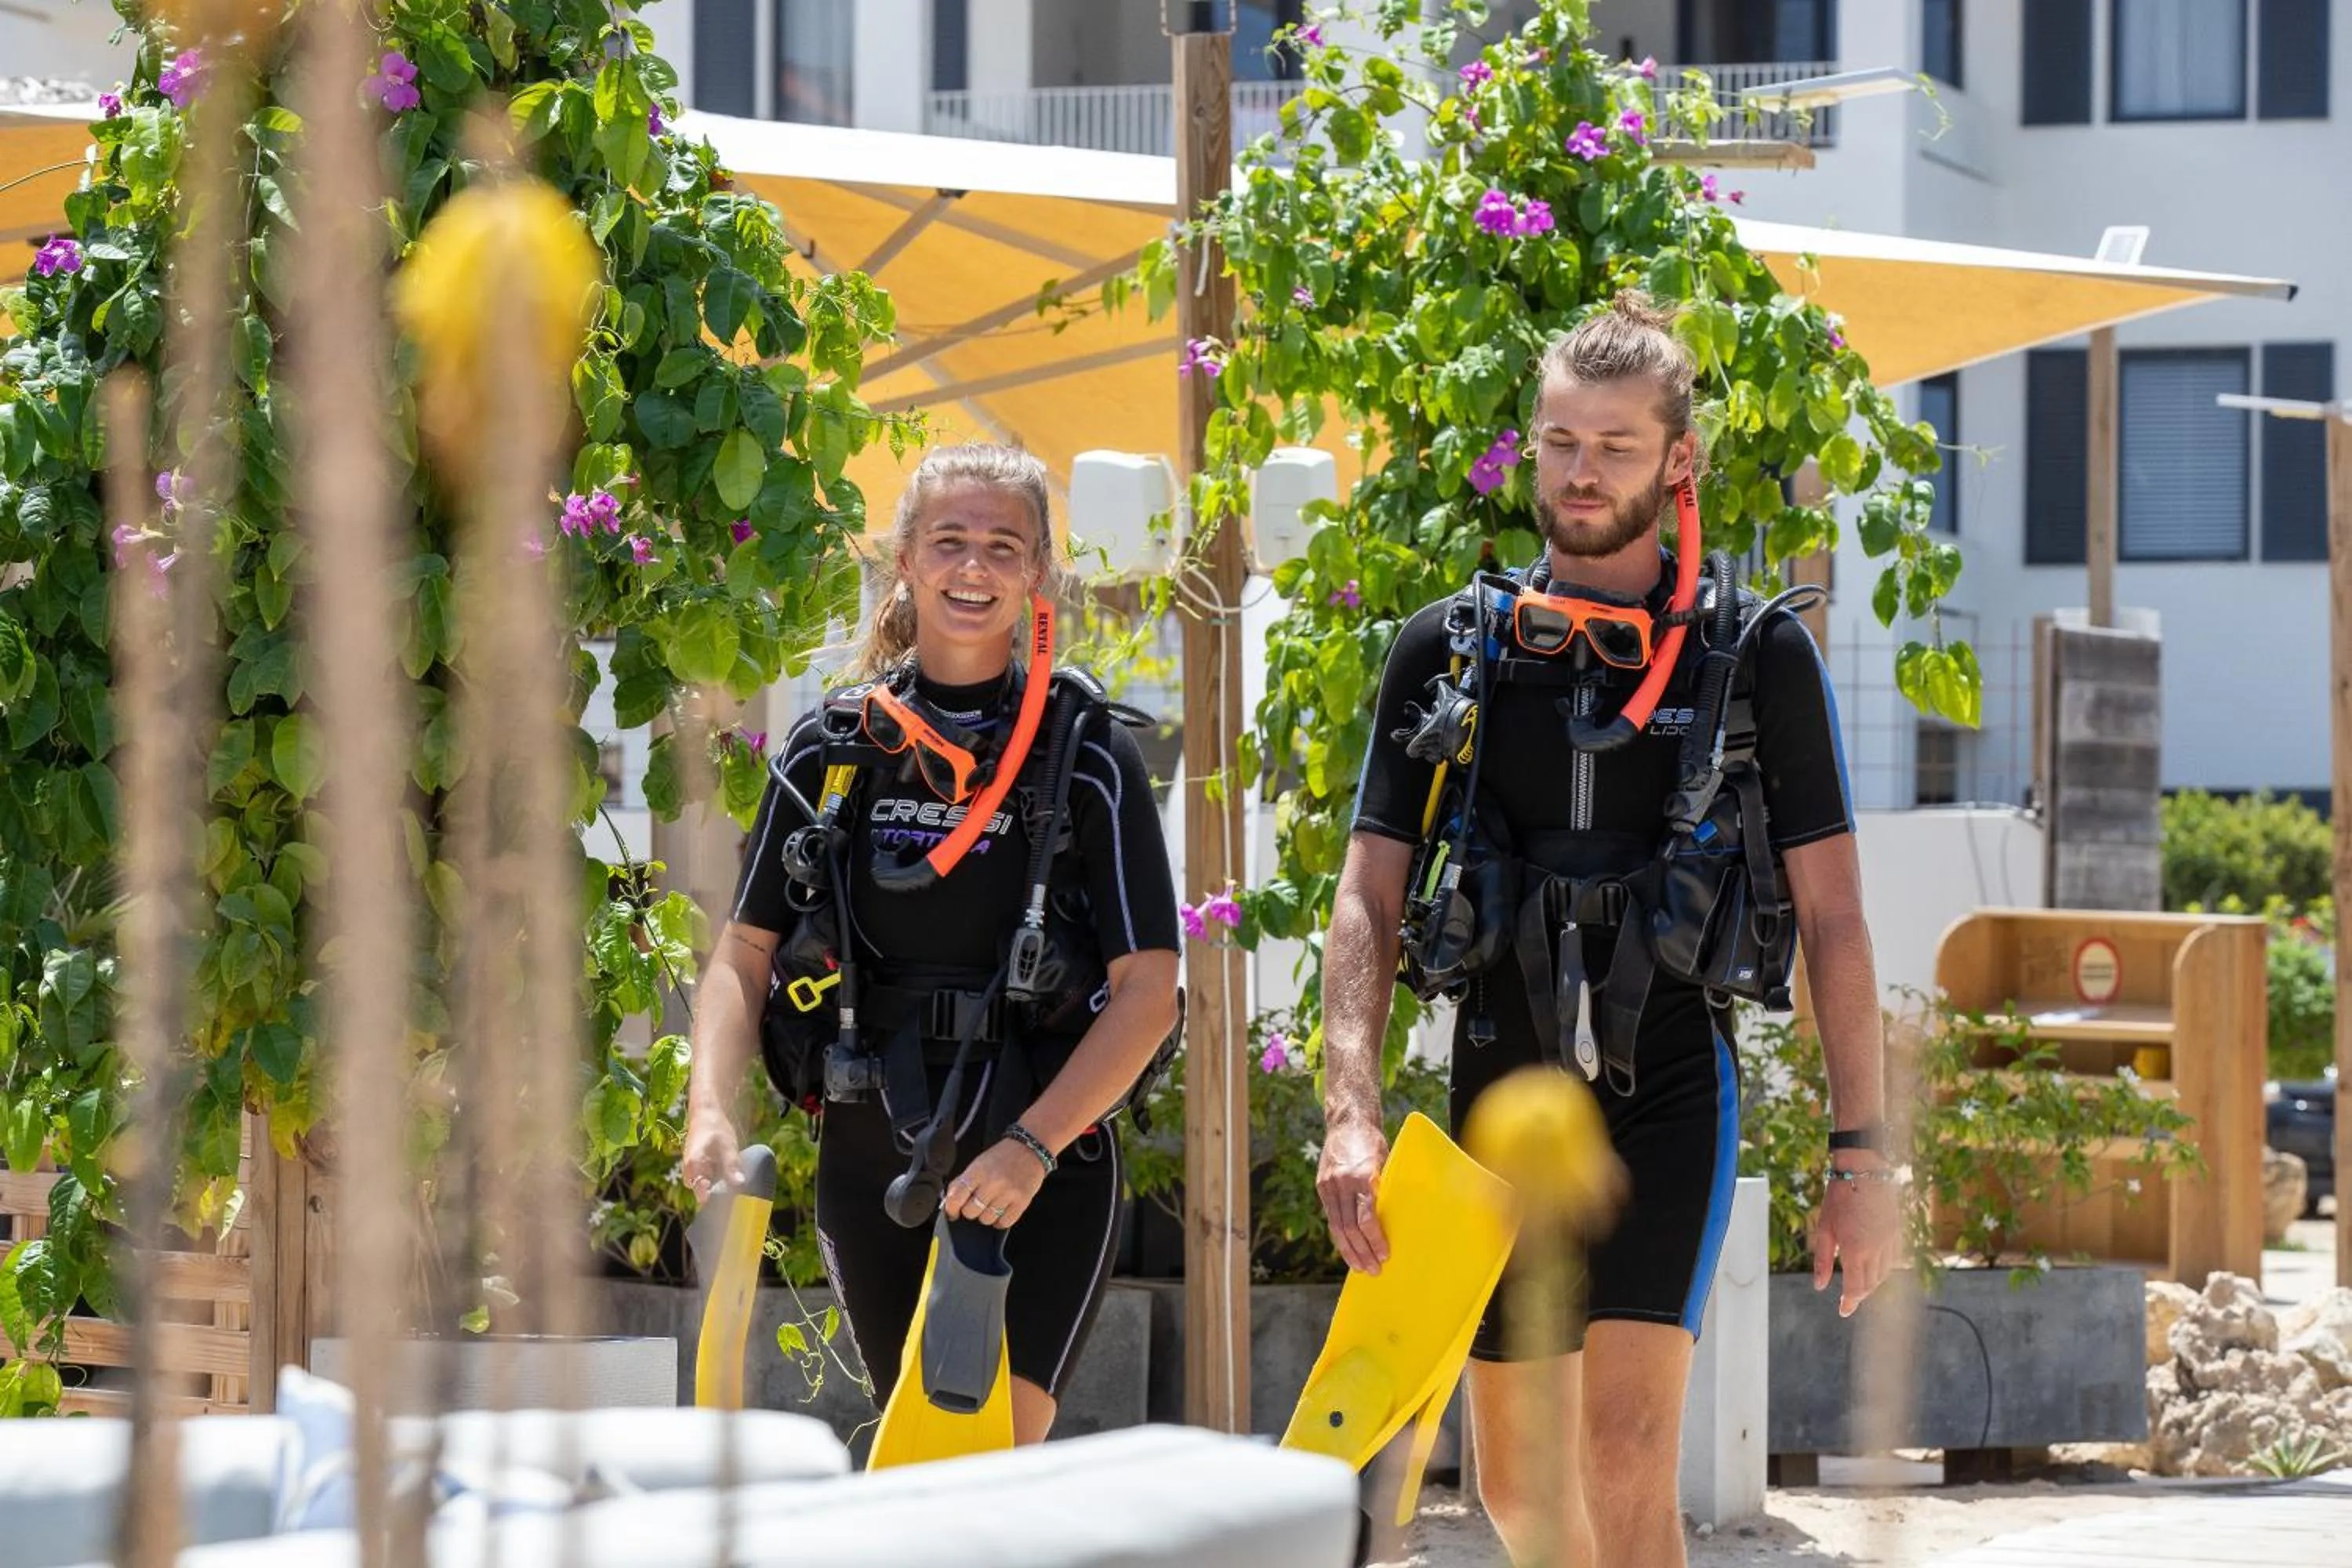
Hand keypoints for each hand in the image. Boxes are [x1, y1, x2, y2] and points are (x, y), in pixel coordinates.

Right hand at [682, 1107, 742, 1205]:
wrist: (706, 1116)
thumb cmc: (715, 1129)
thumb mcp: (727, 1145)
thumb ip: (732, 1165)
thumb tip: (740, 1184)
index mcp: (694, 1167)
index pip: (703, 1195)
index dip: (717, 1205)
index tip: (733, 1210)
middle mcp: (690, 1174)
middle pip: (705, 1197)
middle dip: (721, 1202)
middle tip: (741, 1205)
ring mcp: (695, 1175)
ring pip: (709, 1191)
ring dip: (723, 1194)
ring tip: (741, 1197)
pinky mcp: (701, 1173)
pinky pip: (711, 1185)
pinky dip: (722, 1186)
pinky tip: (735, 1186)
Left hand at [946, 1138, 1049, 1228]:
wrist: (1029, 1149)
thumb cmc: (1002, 1156)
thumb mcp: (978, 1163)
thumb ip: (963, 1181)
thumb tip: (949, 1201)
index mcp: (978, 1171)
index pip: (956, 1197)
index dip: (951, 1208)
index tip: (953, 1212)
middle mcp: (992, 1183)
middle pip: (971, 1212)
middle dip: (970, 1211)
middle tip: (977, 1204)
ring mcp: (1008, 1193)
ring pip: (987, 1219)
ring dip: (986, 1216)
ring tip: (991, 1205)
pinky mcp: (1022, 1202)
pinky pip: (1004, 1223)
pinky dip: (1000, 1221)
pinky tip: (1002, 1211)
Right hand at [1316, 1117, 1390, 1274]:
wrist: (1347, 1122)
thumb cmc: (1373, 1142)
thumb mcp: (1385, 1162)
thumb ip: (1384, 1189)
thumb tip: (1394, 1220)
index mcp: (1361, 1176)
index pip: (1366, 1217)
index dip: (1375, 1239)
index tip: (1384, 1254)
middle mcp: (1342, 1183)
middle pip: (1350, 1227)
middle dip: (1362, 1251)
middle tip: (1374, 1270)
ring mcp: (1329, 1185)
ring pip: (1337, 1226)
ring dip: (1349, 1250)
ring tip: (1360, 1267)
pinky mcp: (1322, 1186)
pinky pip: (1331, 1217)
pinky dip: (1339, 1236)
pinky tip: (1348, 1250)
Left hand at [1811, 1154, 1899, 1316]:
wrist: (1864, 1172)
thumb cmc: (1838, 1198)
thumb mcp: (1824, 1229)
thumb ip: (1822, 1260)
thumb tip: (1819, 1286)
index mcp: (1854, 1251)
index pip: (1855, 1288)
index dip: (1849, 1303)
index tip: (1843, 1311)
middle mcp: (1875, 1251)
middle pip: (1870, 1284)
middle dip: (1859, 1295)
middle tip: (1849, 1300)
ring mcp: (1890, 1242)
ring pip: (1884, 1274)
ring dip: (1872, 1283)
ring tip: (1859, 1285)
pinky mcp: (1898, 1233)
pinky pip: (1893, 1260)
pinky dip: (1884, 1270)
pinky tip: (1874, 1268)